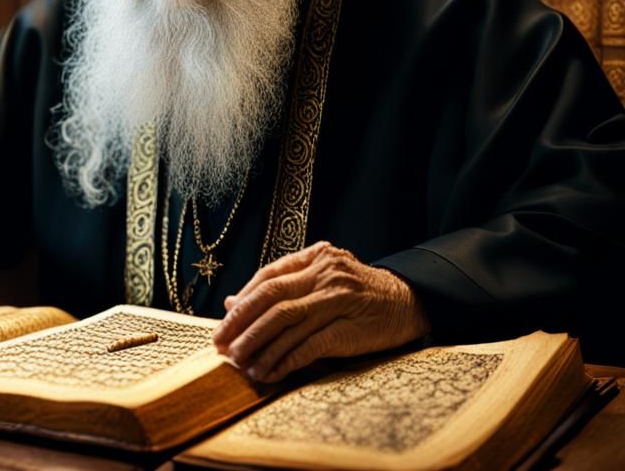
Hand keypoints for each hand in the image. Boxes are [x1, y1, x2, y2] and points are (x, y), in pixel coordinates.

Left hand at [211, 240, 429, 383]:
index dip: (242, 302)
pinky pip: (309, 346)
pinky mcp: (349, 328)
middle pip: (271, 297)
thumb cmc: (358, 292)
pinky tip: (270, 373)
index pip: (268, 277)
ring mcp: (337, 299)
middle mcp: (324, 274)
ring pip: (285, 321)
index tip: (223, 325)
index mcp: (315, 257)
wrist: (408, 302)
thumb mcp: (321, 278)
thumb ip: (281, 286)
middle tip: (222, 345)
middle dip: (241, 323)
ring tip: (241, 364)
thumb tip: (232, 301)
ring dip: (259, 345)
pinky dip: (285, 360)